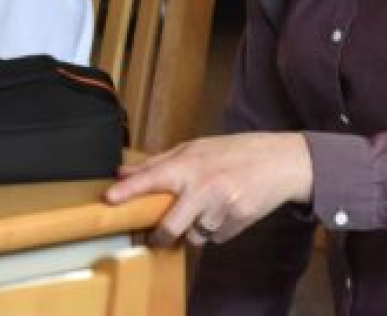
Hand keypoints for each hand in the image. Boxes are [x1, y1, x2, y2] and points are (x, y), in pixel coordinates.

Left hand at [104, 132, 312, 246]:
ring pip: (194, 236)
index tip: (108, 200)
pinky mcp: (237, 224)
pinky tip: (224, 211)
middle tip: (156, 238)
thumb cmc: (232, 152)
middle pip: (170, 227)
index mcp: (188, 166)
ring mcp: (221, 209)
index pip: (151, 179)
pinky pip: (215, 238)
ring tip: (206, 209)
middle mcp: (202, 189)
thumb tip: (123, 173)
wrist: (278, 163)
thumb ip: (158, 162)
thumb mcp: (195, 148)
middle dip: (160, 237)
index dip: (128, 192)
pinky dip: (215, 230)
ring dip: (195, 229)